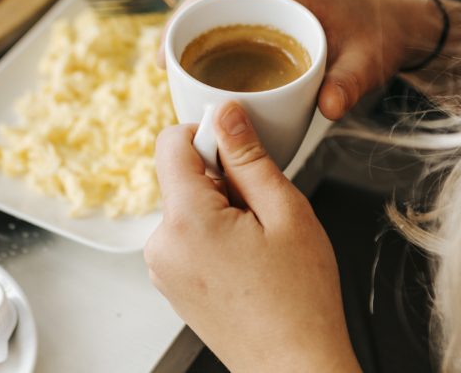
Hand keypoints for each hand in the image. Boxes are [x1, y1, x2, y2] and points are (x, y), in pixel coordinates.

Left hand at [145, 102, 360, 372]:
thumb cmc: (300, 300)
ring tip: (257, 243)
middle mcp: (161, 244)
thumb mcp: (286, 213)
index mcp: (186, 220)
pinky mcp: (170, 282)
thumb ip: (250, 156)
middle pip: (179, 174)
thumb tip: (226, 112)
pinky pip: (185, 234)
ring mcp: (162, 267)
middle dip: (220, 178)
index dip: (208, 134)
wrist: (293, 367)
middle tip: (263, 212)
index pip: (170, 141)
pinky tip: (246, 260)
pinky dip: (212, 233)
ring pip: (185, 204)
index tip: (241, 151)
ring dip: (218, 207)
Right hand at [159, 0, 442, 119]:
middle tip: (163, 69)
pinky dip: (210, 36)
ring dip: (192, 34)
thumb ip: (347, 85)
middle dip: (178, 29)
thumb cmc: (378, 36)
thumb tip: (328, 108)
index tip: (167, 52)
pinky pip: (229, 15)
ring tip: (174, 72)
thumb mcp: (366, 63)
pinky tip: (200, 67)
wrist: (397, 22)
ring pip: (215, 7)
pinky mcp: (270, 5)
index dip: (182, 18)